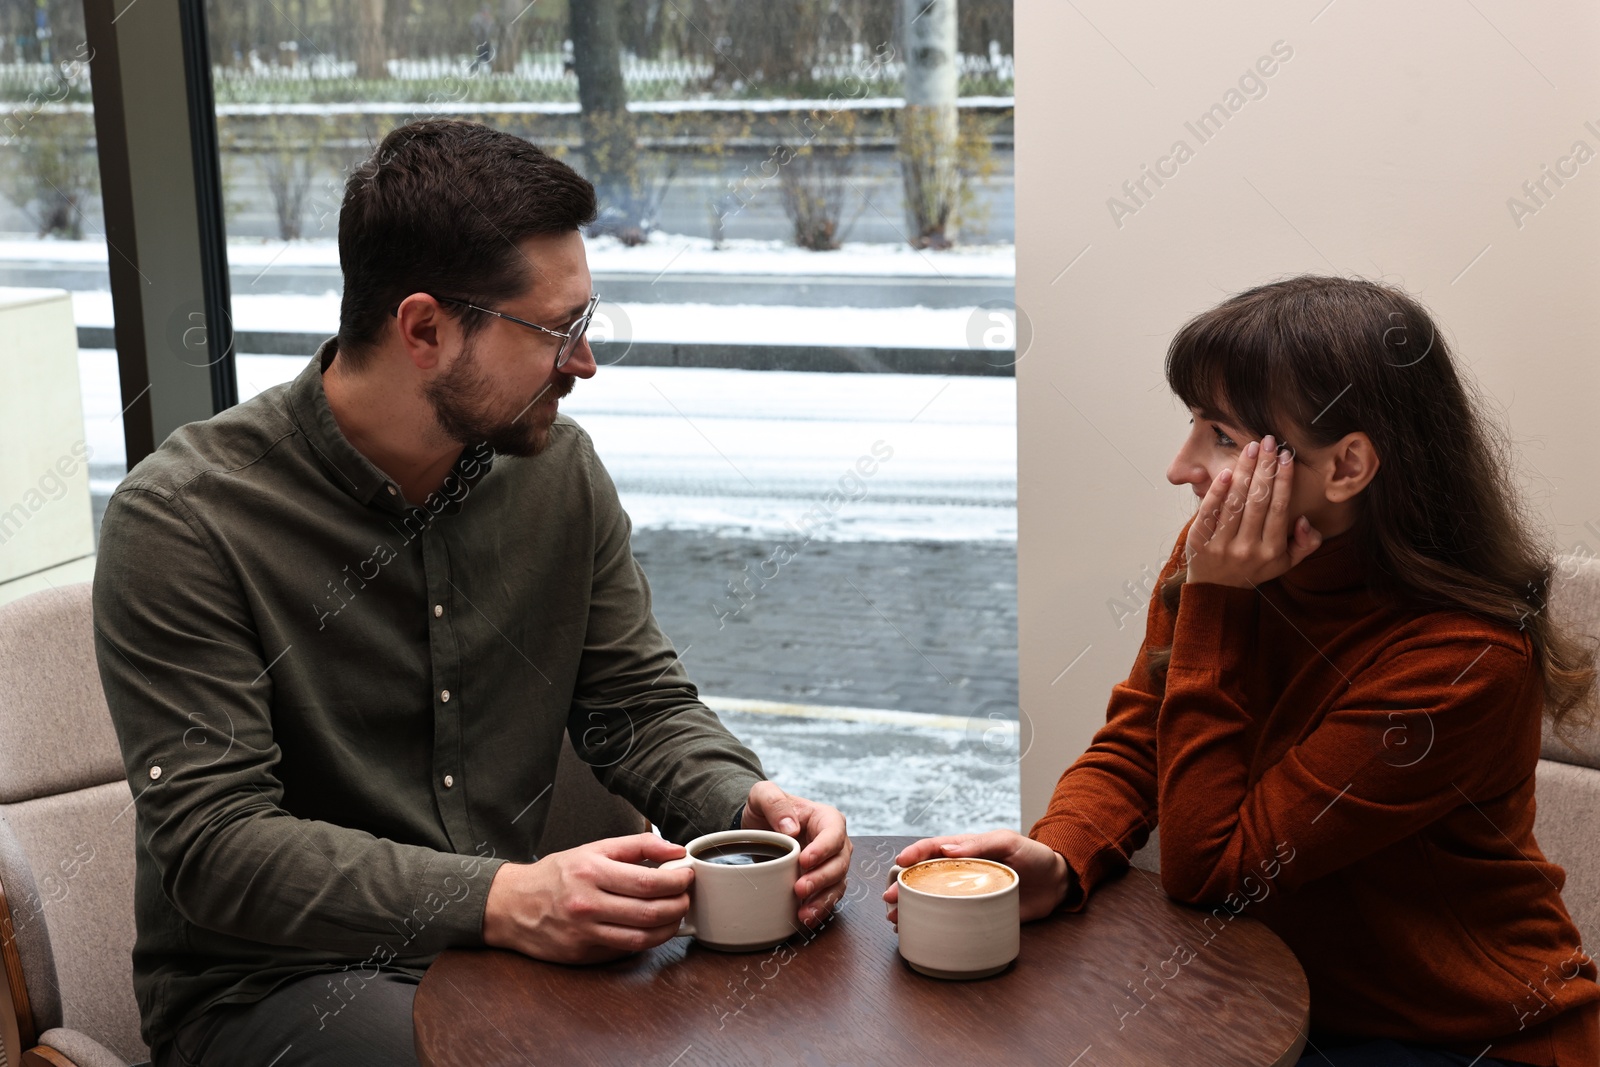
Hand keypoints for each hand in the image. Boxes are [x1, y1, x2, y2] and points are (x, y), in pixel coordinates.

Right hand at [482, 833, 692, 963]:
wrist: (513, 905)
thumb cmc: (556, 875)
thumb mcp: (593, 849)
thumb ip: (637, 846)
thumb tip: (675, 851)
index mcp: (591, 873)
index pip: (648, 882)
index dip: (676, 882)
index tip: (687, 877)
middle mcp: (587, 904)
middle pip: (649, 912)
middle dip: (678, 906)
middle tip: (686, 897)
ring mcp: (584, 933)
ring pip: (641, 938)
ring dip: (668, 928)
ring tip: (675, 915)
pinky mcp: (583, 954)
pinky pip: (624, 950)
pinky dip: (646, 941)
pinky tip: (653, 929)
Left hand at [742, 781, 851, 926]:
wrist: (759, 826)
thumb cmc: (766, 807)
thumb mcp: (763, 794)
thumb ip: (775, 802)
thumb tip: (791, 828)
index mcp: (826, 818)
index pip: (834, 834)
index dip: (823, 849)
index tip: (803, 860)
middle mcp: (835, 842)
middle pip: (839, 862)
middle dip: (822, 878)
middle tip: (799, 888)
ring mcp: (830, 863)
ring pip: (837, 884)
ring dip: (822, 899)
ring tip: (803, 912)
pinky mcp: (822, 881)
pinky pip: (827, 897)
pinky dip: (818, 909)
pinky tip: (804, 918)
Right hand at [882, 830, 1072, 923]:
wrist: (1055, 883)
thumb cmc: (1032, 855)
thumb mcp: (1008, 842)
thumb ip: (981, 844)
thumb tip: (947, 848)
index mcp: (965, 850)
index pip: (932, 848)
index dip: (913, 853)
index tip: (899, 863)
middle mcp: (960, 871)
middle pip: (924, 875)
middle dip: (902, 885)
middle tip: (890, 898)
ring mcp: (966, 893)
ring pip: (931, 897)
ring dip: (910, 906)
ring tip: (895, 918)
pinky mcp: (975, 913)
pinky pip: (948, 917)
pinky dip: (929, 922)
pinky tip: (916, 930)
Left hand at [1186, 434, 1321, 588]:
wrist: (1216, 589)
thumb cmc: (1254, 567)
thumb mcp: (1286, 562)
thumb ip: (1305, 544)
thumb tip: (1305, 520)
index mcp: (1271, 550)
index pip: (1279, 508)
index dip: (1283, 480)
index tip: (1286, 456)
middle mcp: (1247, 547)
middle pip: (1258, 501)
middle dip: (1265, 468)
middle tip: (1269, 442)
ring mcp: (1222, 545)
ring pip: (1235, 502)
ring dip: (1244, 472)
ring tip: (1252, 448)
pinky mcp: (1200, 540)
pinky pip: (1209, 512)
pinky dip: (1217, 491)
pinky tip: (1226, 472)